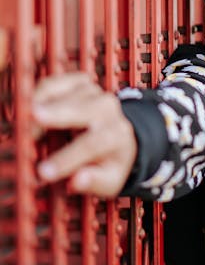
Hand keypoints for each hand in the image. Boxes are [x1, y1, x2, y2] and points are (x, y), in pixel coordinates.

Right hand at [32, 72, 137, 197]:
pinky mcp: (80, 82)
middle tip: (33, 118)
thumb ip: (95, 181)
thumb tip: (77, 181)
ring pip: (67, 93)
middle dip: (57, 113)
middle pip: (81, 109)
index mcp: (116, 135)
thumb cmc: (110, 161)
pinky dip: (41, 92)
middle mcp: (108, 109)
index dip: (67, 158)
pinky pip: (57, 82)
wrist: (119, 135)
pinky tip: (29, 105)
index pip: (92, 145)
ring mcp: (94, 92)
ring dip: (44, 103)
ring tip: (25, 121)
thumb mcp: (110, 180)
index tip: (44, 172)